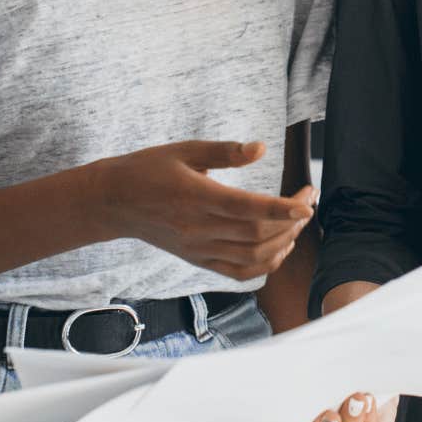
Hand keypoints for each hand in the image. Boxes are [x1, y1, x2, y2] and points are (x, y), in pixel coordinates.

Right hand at [97, 140, 315, 279]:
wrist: (113, 202)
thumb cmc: (149, 169)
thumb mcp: (184, 150)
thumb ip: (225, 151)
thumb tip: (261, 149)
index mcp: (196, 197)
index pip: (247, 209)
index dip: (281, 208)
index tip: (307, 201)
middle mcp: (198, 228)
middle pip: (256, 235)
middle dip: (291, 220)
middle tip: (308, 199)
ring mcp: (198, 249)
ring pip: (251, 258)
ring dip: (283, 243)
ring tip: (298, 222)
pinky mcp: (196, 260)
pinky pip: (237, 272)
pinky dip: (264, 265)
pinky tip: (280, 247)